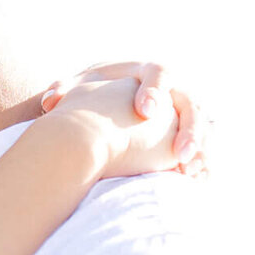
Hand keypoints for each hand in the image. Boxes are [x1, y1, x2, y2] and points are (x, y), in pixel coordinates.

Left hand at [41, 62, 209, 176]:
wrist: (109, 102)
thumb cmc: (91, 94)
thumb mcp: (78, 88)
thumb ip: (64, 90)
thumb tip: (50, 101)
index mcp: (145, 73)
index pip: (158, 74)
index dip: (155, 91)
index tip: (144, 112)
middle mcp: (172, 89)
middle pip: (191, 103)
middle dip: (189, 129)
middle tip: (180, 155)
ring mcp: (183, 111)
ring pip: (204, 127)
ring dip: (201, 150)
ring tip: (190, 173)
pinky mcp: (187, 131)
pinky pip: (203, 147)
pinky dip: (202, 163)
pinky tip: (197, 181)